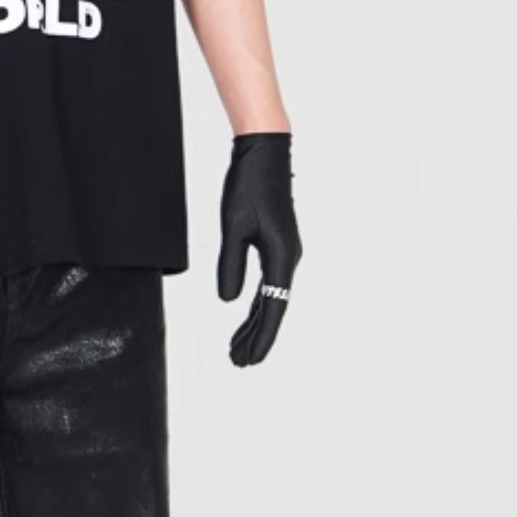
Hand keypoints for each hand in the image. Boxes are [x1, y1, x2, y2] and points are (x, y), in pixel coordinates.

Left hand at [215, 133, 299, 366]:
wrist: (264, 153)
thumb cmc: (249, 185)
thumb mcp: (233, 227)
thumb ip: (231, 265)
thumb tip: (228, 302)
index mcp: (282, 256)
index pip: (272, 308)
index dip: (261, 337)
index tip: (250, 360)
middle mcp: (288, 258)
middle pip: (273, 308)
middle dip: (255, 337)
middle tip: (238, 363)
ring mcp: (284, 253)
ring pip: (270, 298)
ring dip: (254, 323)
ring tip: (237, 348)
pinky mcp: (276, 246)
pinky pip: (267, 284)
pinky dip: (255, 304)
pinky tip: (245, 316)